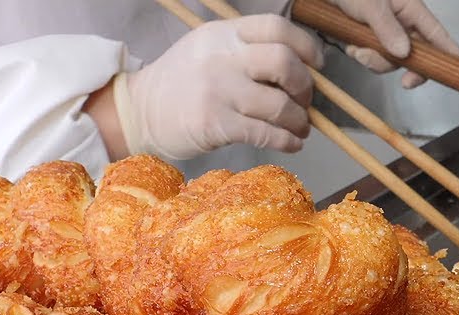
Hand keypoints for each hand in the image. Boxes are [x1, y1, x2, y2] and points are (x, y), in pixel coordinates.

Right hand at [118, 15, 322, 158]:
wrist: (141, 113)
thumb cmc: (183, 84)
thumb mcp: (209, 51)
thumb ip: (247, 53)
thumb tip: (301, 72)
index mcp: (224, 34)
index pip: (275, 27)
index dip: (305, 45)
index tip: (317, 65)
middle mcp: (221, 57)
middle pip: (283, 63)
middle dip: (305, 86)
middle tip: (305, 102)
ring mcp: (217, 90)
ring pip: (278, 104)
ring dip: (299, 120)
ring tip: (300, 128)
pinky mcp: (214, 123)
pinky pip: (265, 133)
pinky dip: (287, 141)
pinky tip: (291, 144)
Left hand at [327, 0, 458, 87]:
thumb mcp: (371, 5)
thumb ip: (387, 28)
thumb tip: (404, 53)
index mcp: (411, 10)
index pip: (438, 35)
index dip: (450, 53)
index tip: (456, 70)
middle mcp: (402, 23)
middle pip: (415, 55)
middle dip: (401, 66)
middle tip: (404, 82)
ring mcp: (386, 33)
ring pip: (391, 60)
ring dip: (374, 61)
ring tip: (357, 49)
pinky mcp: (370, 40)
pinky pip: (373, 58)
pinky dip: (362, 56)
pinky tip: (351, 46)